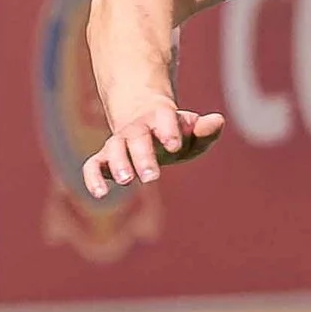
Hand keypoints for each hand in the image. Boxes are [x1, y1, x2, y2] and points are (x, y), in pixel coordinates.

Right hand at [81, 103, 223, 196]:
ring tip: (128, 181)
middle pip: (137, 138)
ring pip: (114, 149)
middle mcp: (137, 128)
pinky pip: (93, 165)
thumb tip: (217, 120)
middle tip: (152, 177)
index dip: (168, 131)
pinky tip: (100, 194)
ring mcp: (119, 142)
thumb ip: (205, 130)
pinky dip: (93, 178)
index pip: (164, 119)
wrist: (145, 123)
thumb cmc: (176, 133)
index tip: (175, 146)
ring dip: (119, 165)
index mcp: (160, 117)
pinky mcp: (104, 158)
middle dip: (143, 156)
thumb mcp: (193, 131)